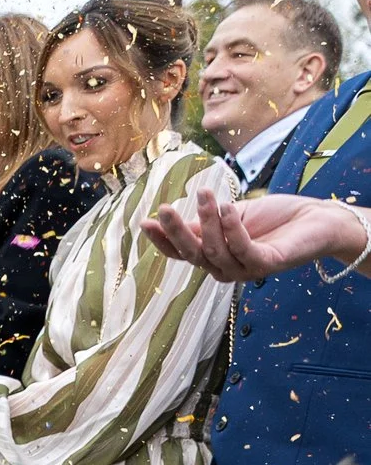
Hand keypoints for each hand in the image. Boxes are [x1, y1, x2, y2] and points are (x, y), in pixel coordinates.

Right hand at [140, 189, 370, 283]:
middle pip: (193, 255)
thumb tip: (158, 220)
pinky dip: (232, 229)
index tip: (146, 221)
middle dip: (176, 232)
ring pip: (215, 251)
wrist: (319, 219)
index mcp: (214, 258)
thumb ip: (202, 223)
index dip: (163, 240)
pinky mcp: (267, 264)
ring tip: (206, 194)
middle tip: (164, 208)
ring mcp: (245, 270)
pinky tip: (228, 207)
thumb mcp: (231, 215)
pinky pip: (243, 249)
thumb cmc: (275, 217)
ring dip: (208, 221)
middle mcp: (226, 269)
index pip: (181, 254)